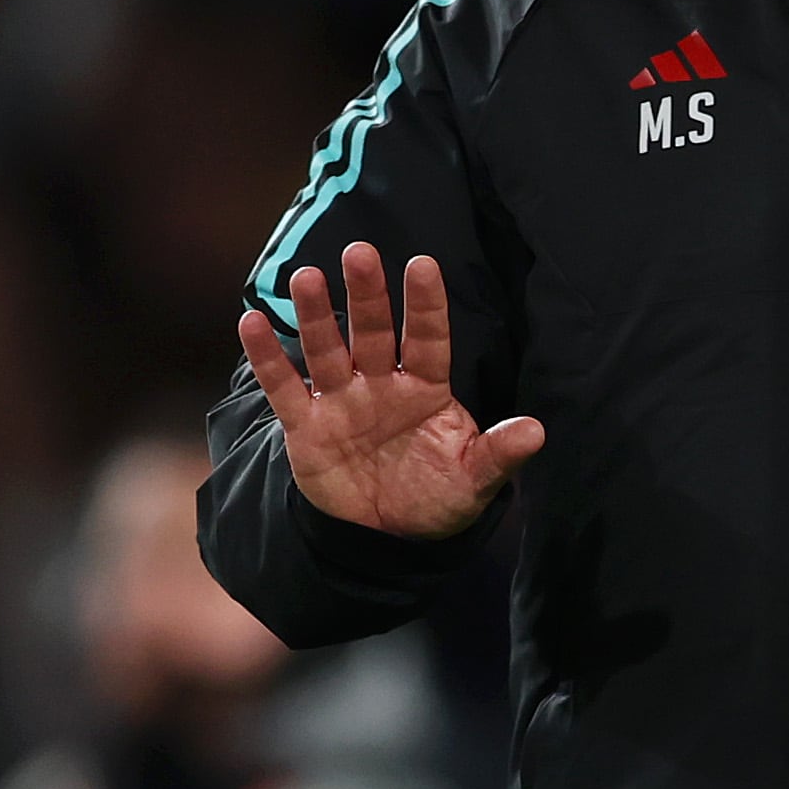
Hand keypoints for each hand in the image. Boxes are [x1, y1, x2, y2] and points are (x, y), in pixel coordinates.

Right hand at [236, 242, 542, 536]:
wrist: (388, 536)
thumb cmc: (438, 496)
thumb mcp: (474, 478)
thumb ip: (499, 453)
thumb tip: (537, 432)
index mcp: (427, 390)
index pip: (429, 339)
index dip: (426, 305)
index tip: (423, 264)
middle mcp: (383, 386)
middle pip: (374, 332)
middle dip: (368, 295)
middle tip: (360, 251)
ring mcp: (343, 402)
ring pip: (327, 350)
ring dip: (316, 316)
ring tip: (306, 277)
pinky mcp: (306, 427)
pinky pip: (285, 387)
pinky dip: (268, 357)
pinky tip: (251, 322)